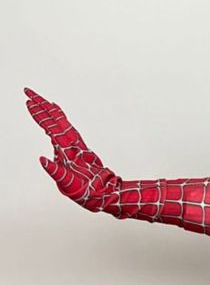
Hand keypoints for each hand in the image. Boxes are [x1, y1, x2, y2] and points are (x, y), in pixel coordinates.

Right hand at [25, 88, 120, 211]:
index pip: (50, 126)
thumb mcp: (68, 184)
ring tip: (39, 100)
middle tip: (28, 92)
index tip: (28, 102)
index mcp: (67, 149)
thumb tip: (42, 160)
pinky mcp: (78, 147)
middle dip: (41, 104)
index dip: (39, 114)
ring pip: (61, 120)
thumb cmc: (86, 191)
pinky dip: (58, 117)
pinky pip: (66, 126)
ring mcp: (76, 143)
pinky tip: (56, 115)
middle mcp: (72, 143)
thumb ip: (54, 171)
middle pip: (55, 117)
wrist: (104, 192)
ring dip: (48, 108)